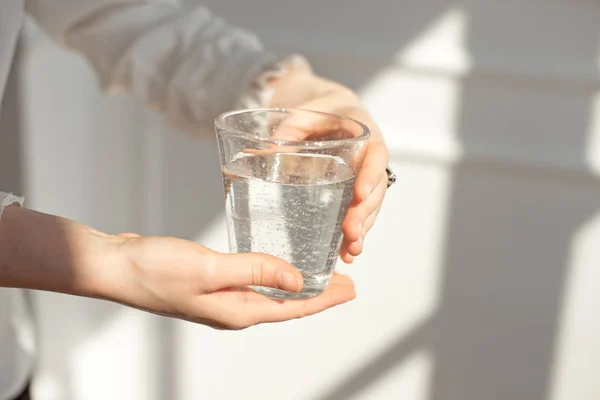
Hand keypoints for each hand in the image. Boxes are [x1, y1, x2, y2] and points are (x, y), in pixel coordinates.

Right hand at [0, 207, 354, 329]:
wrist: (118, 266)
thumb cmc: (156, 270)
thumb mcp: (211, 269)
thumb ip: (255, 271)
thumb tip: (295, 279)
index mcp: (237, 311)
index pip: (292, 308)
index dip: (324, 299)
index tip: (350, 289)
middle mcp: (233, 310)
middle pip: (287, 304)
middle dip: (318, 294)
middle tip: (345, 280)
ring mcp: (222, 299)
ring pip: (272, 294)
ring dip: (298, 285)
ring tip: (320, 274)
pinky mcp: (212, 285)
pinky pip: (254, 283)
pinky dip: (273, 276)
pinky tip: (277, 266)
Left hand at [269, 66, 389, 262]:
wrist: (330, 112)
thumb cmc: (318, 110)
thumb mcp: (303, 113)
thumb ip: (287, 130)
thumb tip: (255, 154)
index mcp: (364, 132)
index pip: (376, 153)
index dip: (371, 175)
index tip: (360, 194)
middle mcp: (369, 157)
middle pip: (377, 188)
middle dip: (365, 213)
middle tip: (350, 233)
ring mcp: (364, 176)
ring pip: (371, 206)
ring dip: (363, 229)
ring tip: (351, 251)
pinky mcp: (354, 191)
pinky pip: (359, 212)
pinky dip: (354, 233)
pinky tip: (346, 253)